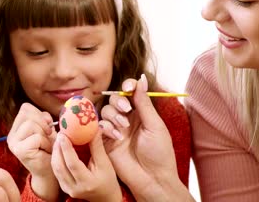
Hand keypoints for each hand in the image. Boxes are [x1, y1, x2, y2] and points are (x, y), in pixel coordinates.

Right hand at [6, 103, 57, 199]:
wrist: (50, 172)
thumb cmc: (49, 149)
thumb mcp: (47, 129)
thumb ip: (43, 118)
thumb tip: (46, 117)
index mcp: (16, 128)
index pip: (25, 108)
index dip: (40, 114)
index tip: (47, 125)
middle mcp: (12, 135)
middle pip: (27, 114)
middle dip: (43, 124)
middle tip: (47, 137)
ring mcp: (13, 143)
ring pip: (31, 125)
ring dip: (44, 135)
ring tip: (46, 145)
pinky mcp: (19, 150)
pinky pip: (36, 137)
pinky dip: (45, 143)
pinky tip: (45, 151)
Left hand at [51, 132, 121, 201]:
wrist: (105, 197)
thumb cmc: (108, 180)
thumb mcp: (105, 164)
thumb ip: (97, 146)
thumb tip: (94, 128)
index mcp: (88, 182)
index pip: (73, 164)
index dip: (67, 148)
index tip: (64, 134)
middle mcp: (75, 188)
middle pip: (60, 166)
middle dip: (58, 148)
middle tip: (60, 134)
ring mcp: (68, 189)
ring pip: (56, 169)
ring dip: (55, 153)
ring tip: (59, 140)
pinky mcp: (64, 188)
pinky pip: (56, 172)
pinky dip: (56, 159)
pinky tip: (59, 149)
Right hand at [99, 75, 191, 200]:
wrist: (152, 179)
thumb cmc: (159, 153)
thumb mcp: (154, 125)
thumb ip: (144, 102)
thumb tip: (141, 79)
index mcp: (140, 113)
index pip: (129, 92)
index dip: (127, 86)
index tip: (128, 87)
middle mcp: (126, 119)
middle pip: (114, 99)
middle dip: (118, 102)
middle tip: (127, 111)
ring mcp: (114, 129)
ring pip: (105, 111)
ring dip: (113, 116)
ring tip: (123, 128)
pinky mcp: (104, 141)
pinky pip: (98, 127)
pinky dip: (106, 128)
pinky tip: (116, 137)